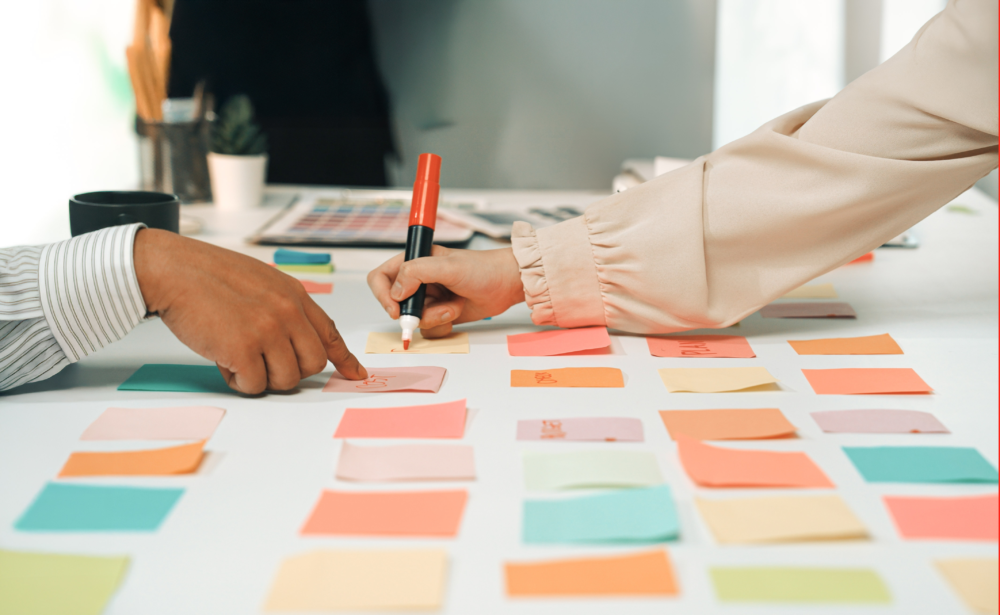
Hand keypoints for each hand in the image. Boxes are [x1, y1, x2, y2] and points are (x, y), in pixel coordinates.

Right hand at [133, 228, 365, 393]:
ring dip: (263, 378)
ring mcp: (268, 330)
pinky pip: (255, 385)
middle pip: (312, 364)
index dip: (343, 358)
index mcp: (294, 295)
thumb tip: (296, 339)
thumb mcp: (262, 281)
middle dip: (290, 371)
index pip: (329, 333)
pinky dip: (239, 382)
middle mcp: (288, 312)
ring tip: (238, 357)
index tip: (355, 374)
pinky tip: (223, 360)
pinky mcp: (243, 349)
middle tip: (263, 362)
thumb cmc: (209, 276)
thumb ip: (283, 307)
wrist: (174, 270)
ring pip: (287, 379)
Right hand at [367, 246, 523, 336]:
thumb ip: (417, 272)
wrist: (507, 284)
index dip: (383, 295)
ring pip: (414, 320)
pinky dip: (443, 324)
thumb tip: (397, 291)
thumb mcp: (448, 266)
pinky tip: (457, 310)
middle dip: (415, 313)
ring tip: (454, 304)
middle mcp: (417, 281)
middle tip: (437, 310)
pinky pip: (428, 329)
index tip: (397, 309)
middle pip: (395, 305)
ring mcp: (428, 299)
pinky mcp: (440, 313)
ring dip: (434, 317)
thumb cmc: (483, 268)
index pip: (380, 278)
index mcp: (414, 262)